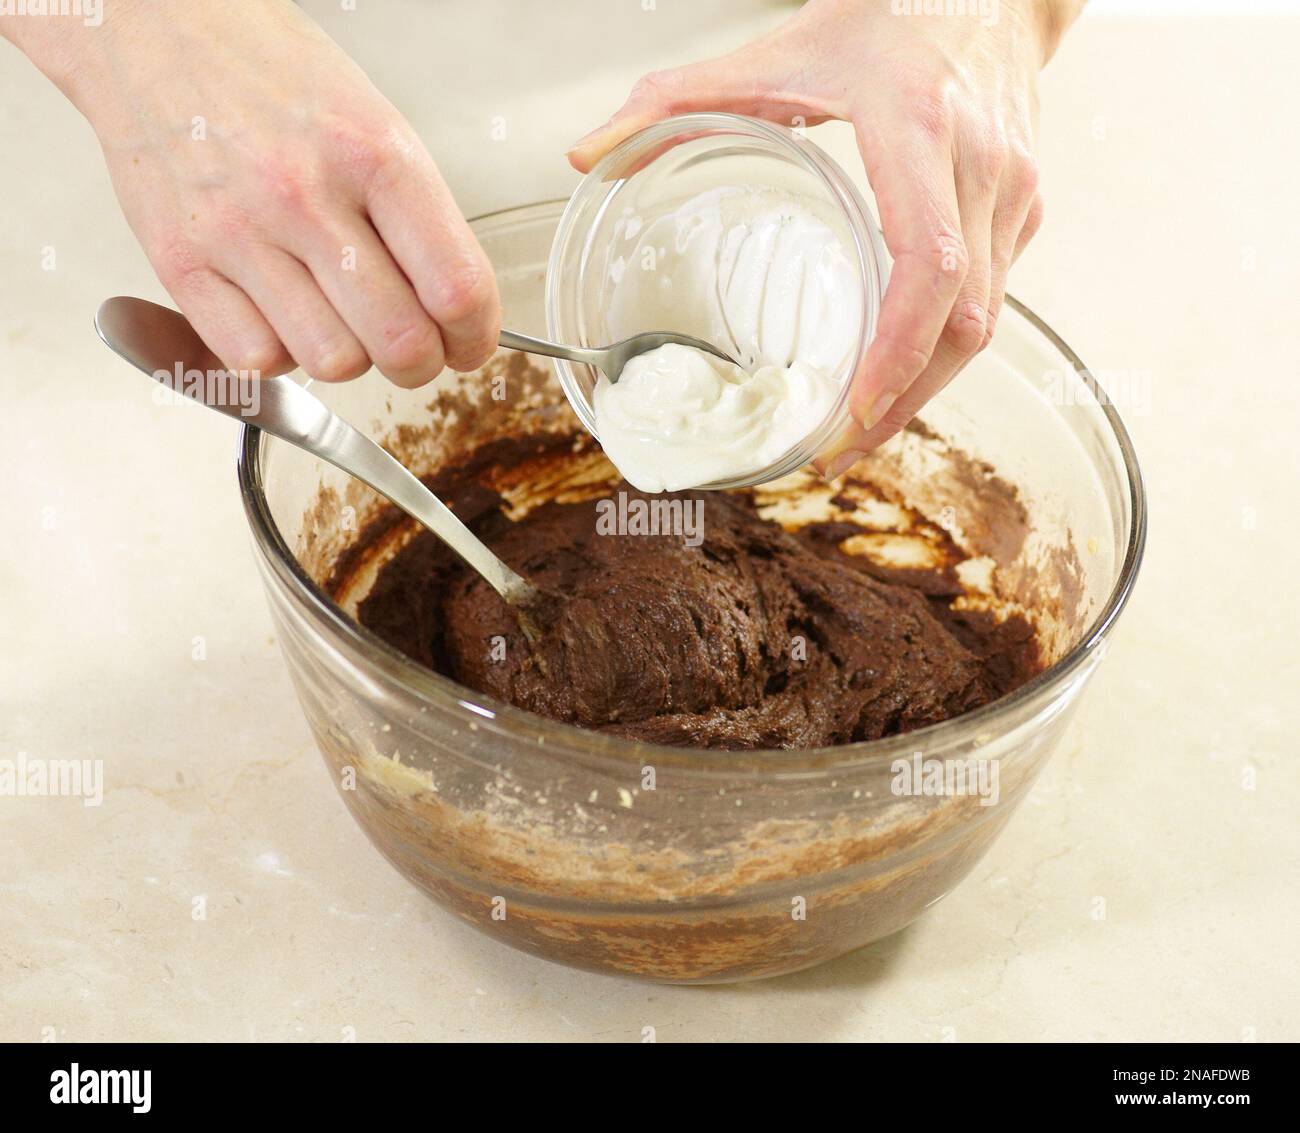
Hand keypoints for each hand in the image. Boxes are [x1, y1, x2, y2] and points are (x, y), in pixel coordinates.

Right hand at [7, 0, 498, 386]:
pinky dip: (280, 353)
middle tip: (413, 348)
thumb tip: (458, 310)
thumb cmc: (273, 76)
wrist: (155, 29)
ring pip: (333, 363)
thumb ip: (420, 220)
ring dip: (350, 357)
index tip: (468, 344)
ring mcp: (238, 232)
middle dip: (421, 362)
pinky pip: (257, 360)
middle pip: (400, 344)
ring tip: (339, 318)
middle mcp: (305, 195)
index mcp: (374, 154)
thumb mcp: (375, 123)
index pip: (456, 287)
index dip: (475, 336)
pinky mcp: (179, 263)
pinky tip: (281, 314)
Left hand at [568, 0, 1081, 474]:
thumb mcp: (779, 46)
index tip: (852, 411)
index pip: (927, 267)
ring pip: (984, 325)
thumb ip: (676, 98)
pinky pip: (988, 302)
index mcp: (921, 131)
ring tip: (858, 434)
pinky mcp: (1023, 211)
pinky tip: (892, 377)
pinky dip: (939, 351)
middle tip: (836, 453)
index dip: (896, 353)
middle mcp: (984, 172)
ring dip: (923, 390)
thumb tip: (588, 154)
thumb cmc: (891, 11)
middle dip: (903, 403)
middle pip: (964, 323)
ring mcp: (1014, 196)